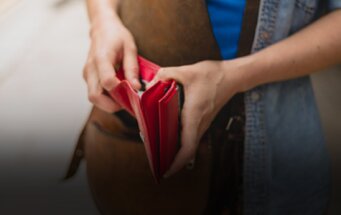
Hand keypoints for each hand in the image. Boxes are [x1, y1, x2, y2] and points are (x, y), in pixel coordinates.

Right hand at [83, 14, 140, 112]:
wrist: (102, 28)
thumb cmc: (116, 36)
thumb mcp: (130, 48)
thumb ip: (132, 68)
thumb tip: (136, 87)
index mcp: (101, 58)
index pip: (107, 82)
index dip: (121, 91)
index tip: (134, 91)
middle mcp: (90, 68)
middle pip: (95, 96)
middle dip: (112, 104)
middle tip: (128, 101)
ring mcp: (87, 74)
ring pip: (94, 98)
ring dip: (109, 103)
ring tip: (124, 97)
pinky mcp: (88, 78)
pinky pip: (95, 93)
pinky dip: (106, 98)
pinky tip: (118, 92)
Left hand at [150, 60, 245, 177]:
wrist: (231, 77)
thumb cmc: (213, 75)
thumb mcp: (187, 71)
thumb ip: (166, 75)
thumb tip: (150, 83)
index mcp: (194, 114)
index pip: (187, 146)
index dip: (176, 162)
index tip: (165, 172)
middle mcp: (199, 123)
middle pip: (186, 150)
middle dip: (172, 162)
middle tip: (155, 166)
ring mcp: (202, 123)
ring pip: (188, 145)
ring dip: (175, 153)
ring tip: (158, 155)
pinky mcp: (202, 120)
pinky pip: (190, 137)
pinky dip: (179, 143)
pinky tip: (167, 139)